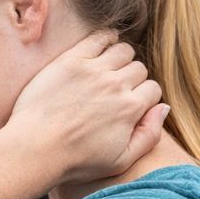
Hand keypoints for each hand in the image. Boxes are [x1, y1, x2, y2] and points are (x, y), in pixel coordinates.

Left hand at [6, 31, 167, 183]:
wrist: (35, 148)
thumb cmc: (77, 160)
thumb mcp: (122, 160)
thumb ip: (150, 135)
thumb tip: (164, 108)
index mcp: (131, 108)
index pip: (153, 89)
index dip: (145, 97)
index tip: (133, 104)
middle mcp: (116, 85)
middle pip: (139, 69)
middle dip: (134, 79)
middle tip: (118, 90)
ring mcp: (93, 70)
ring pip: (123, 51)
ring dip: (122, 59)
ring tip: (110, 70)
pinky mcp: (71, 60)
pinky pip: (99, 38)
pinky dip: (107, 38)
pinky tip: (104, 46)